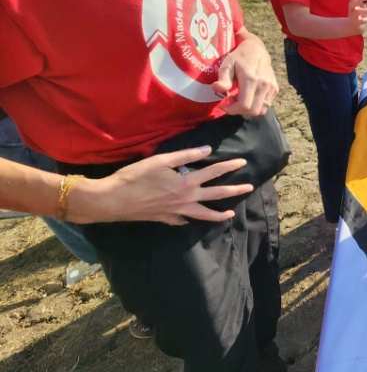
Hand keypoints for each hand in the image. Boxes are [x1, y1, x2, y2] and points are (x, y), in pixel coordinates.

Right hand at [74, 146, 254, 223]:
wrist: (112, 201)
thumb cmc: (134, 177)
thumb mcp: (160, 161)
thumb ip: (184, 156)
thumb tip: (206, 151)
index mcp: (186, 183)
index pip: (213, 172)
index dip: (229, 166)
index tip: (243, 162)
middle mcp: (186, 199)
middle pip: (216, 195)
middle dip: (234, 191)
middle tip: (249, 188)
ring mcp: (177, 212)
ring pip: (204, 215)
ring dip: (219, 214)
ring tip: (231, 213)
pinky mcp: (166, 219)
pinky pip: (183, 220)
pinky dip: (190, 220)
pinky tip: (193, 220)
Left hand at [213, 31, 278, 115]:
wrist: (257, 50)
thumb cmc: (239, 57)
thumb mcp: (228, 64)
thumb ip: (223, 78)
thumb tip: (217, 89)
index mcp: (251, 79)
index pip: (244, 105)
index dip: (232, 110)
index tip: (223, 105)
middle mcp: (264, 85)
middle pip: (253, 110)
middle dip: (240, 111)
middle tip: (231, 102)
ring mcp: (272, 87)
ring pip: (261, 110)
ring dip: (249, 110)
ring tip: (240, 100)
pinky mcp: (275, 89)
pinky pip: (267, 105)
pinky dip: (256, 105)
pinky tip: (249, 96)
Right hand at [348, 0, 366, 31]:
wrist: (354, 27)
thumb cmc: (359, 15)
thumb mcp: (361, 7)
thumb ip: (363, 2)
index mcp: (352, 4)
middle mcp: (351, 10)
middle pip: (351, 4)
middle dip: (360, 1)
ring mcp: (352, 17)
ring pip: (357, 12)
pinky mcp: (355, 23)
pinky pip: (360, 21)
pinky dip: (366, 20)